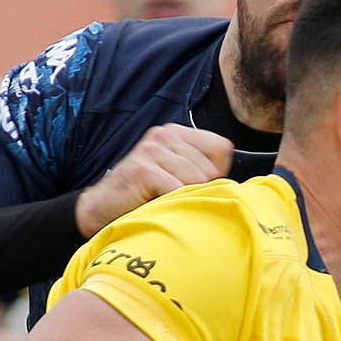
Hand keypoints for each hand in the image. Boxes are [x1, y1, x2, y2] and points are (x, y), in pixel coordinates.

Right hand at [74, 124, 232, 235]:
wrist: (102, 207)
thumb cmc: (144, 195)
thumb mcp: (176, 175)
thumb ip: (202, 170)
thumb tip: (238, 185)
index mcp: (177, 132)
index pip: (222, 148)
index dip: (216, 173)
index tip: (193, 184)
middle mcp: (165, 135)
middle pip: (211, 169)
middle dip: (199, 189)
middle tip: (173, 195)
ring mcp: (152, 150)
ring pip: (197, 181)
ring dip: (183, 198)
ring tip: (163, 199)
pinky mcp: (143, 169)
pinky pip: (178, 191)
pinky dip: (172, 204)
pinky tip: (156, 203)